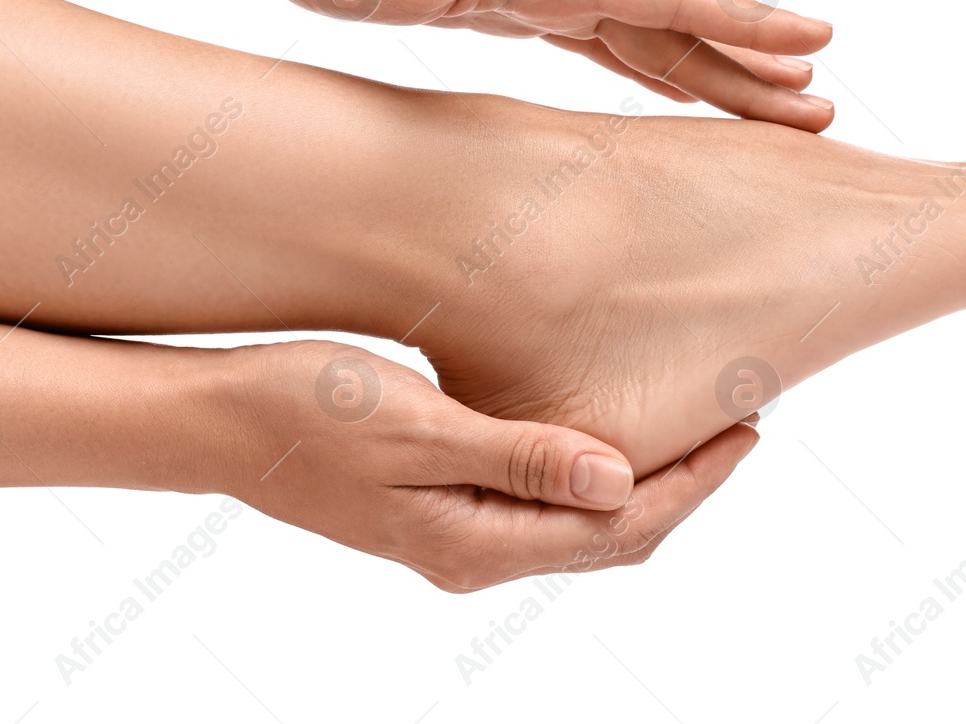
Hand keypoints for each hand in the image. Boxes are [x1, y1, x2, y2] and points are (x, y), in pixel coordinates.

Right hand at [216, 340, 758, 591]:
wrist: (218, 422)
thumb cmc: (307, 410)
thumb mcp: (419, 427)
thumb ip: (522, 458)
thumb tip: (620, 482)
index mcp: (476, 540)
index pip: (620, 524)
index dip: (693, 480)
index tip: (747, 425)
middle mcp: (474, 555)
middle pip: (613, 535)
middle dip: (685, 483)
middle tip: (742, 418)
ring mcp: (456, 537)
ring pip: (583, 524)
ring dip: (644, 480)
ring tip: (692, 423)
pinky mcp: (440, 511)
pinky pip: (544, 508)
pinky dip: (593, 474)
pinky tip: (605, 434)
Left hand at [222, 0, 834, 131]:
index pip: (669, 0)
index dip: (745, 27)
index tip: (817, 49)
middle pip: (679, 24)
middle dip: (753, 63)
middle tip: (824, 106)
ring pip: (650, 36)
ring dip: (714, 70)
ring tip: (778, 100)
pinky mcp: (510, 8)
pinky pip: (603, 46)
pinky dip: (650, 67)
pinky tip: (671, 86)